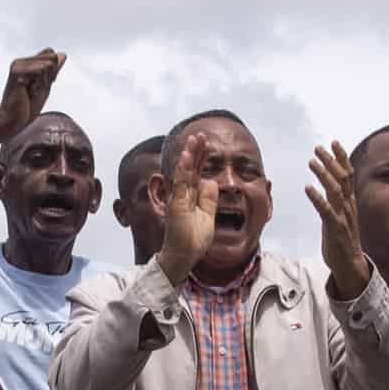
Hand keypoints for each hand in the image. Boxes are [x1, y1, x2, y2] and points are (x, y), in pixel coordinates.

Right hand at [0, 49, 63, 137]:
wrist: (12, 122)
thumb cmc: (26, 108)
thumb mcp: (44, 87)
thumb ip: (53, 71)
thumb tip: (64, 54)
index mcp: (25, 64)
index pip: (51, 54)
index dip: (52, 70)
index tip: (41, 85)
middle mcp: (20, 61)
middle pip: (52, 57)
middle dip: (50, 76)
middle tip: (35, 90)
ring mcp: (17, 65)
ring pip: (49, 64)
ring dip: (45, 82)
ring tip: (30, 92)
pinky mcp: (17, 72)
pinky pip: (42, 69)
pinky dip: (40, 84)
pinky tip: (29, 92)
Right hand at [155, 131, 223, 285]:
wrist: (183, 256)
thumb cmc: (193, 239)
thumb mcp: (208, 215)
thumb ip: (209, 198)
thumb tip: (211, 181)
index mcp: (190, 196)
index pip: (196, 172)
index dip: (200, 157)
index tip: (206, 143)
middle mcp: (183, 194)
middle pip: (190, 168)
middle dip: (196, 150)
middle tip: (200, 134)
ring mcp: (178, 197)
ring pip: (184, 171)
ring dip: (190, 153)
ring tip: (195, 138)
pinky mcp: (177, 203)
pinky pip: (181, 182)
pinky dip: (184, 168)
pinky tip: (188, 155)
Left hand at [306, 141, 371, 298]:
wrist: (350, 264)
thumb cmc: (342, 239)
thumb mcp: (340, 215)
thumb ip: (336, 199)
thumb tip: (329, 183)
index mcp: (350, 202)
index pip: (348, 174)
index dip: (341, 157)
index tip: (333, 142)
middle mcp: (348, 206)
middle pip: (343, 178)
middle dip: (331, 160)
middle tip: (318, 147)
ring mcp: (343, 217)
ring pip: (336, 191)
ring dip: (324, 175)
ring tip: (312, 162)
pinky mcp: (335, 229)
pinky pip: (326, 211)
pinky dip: (318, 198)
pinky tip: (308, 188)